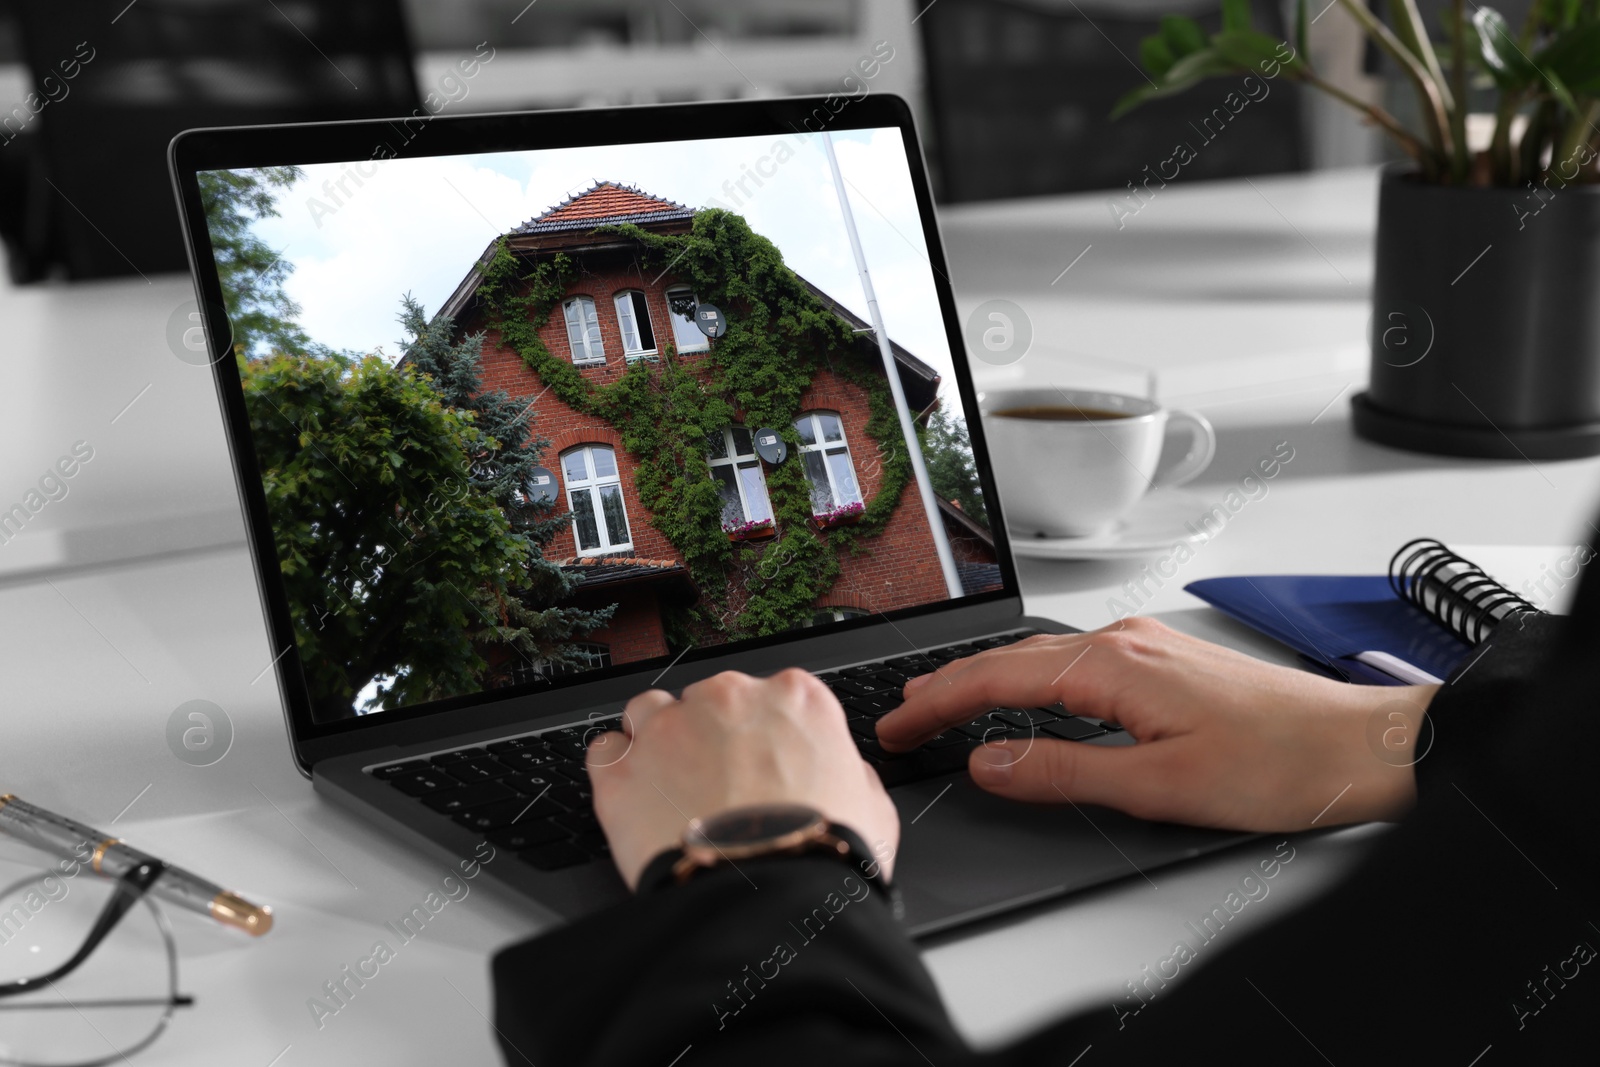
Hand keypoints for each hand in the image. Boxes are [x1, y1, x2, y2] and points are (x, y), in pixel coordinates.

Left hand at [586, 669, 899, 890]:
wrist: (767, 907)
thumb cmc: (822, 859)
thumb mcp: (873, 808)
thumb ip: (851, 772)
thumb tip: (840, 772)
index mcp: (795, 698)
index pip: (773, 695)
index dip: (766, 733)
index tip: (763, 762)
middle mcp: (728, 698)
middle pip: (709, 700)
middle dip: (712, 736)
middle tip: (722, 788)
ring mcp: (668, 729)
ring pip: (650, 711)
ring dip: (659, 740)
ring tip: (671, 787)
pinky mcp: (622, 771)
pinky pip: (605, 750)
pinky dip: (616, 770)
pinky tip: (634, 799)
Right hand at [876, 618, 1436, 831]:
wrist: (1366, 745)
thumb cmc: (1283, 764)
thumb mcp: (1160, 786)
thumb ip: (1065, 772)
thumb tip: (992, 763)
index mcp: (1115, 666)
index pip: (998, 680)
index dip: (938, 702)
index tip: (897, 724)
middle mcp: (1127, 641)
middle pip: (1012, 659)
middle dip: (950, 685)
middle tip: (903, 715)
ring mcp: (1149, 646)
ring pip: (1044, 655)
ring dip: (989, 679)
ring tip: (947, 702)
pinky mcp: (1168, 660)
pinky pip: (1077, 659)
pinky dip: (1033, 678)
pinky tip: (1029, 696)